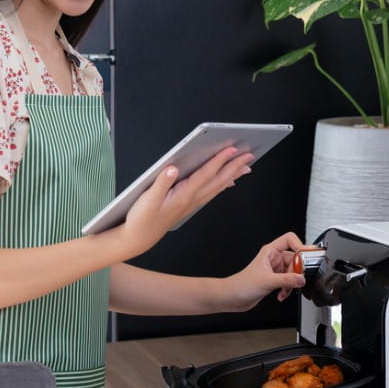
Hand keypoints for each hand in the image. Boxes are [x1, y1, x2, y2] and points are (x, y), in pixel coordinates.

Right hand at [117, 146, 254, 258]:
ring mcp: (192, 203)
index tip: (231, 149)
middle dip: (234, 166)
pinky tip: (228, 182)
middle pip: (218, 180)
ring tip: (246, 167)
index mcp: (183, 195)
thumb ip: (161, 183)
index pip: (205, 174)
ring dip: (233, 175)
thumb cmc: (142, 218)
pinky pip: (212, 192)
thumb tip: (172, 168)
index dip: (219, 160)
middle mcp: (192, 199)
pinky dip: (223, 185)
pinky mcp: (189, 205)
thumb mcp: (147, 199)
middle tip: (249, 155)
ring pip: (218, 187)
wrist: (139, 238)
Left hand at [224, 232, 317, 310]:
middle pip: (295, 259)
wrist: (232, 297)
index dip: (300, 245)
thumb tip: (302, 279)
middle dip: (297, 271)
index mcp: (270, 251)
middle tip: (298, 278)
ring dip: (292, 282)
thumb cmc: (242, 284)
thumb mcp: (267, 281)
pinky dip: (287, 289)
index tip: (307, 256)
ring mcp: (275, 270)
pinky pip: (289, 281)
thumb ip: (287, 280)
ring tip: (286, 289)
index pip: (290, 240)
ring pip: (293, 272)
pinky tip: (281, 294)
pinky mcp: (275, 280)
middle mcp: (274, 259)